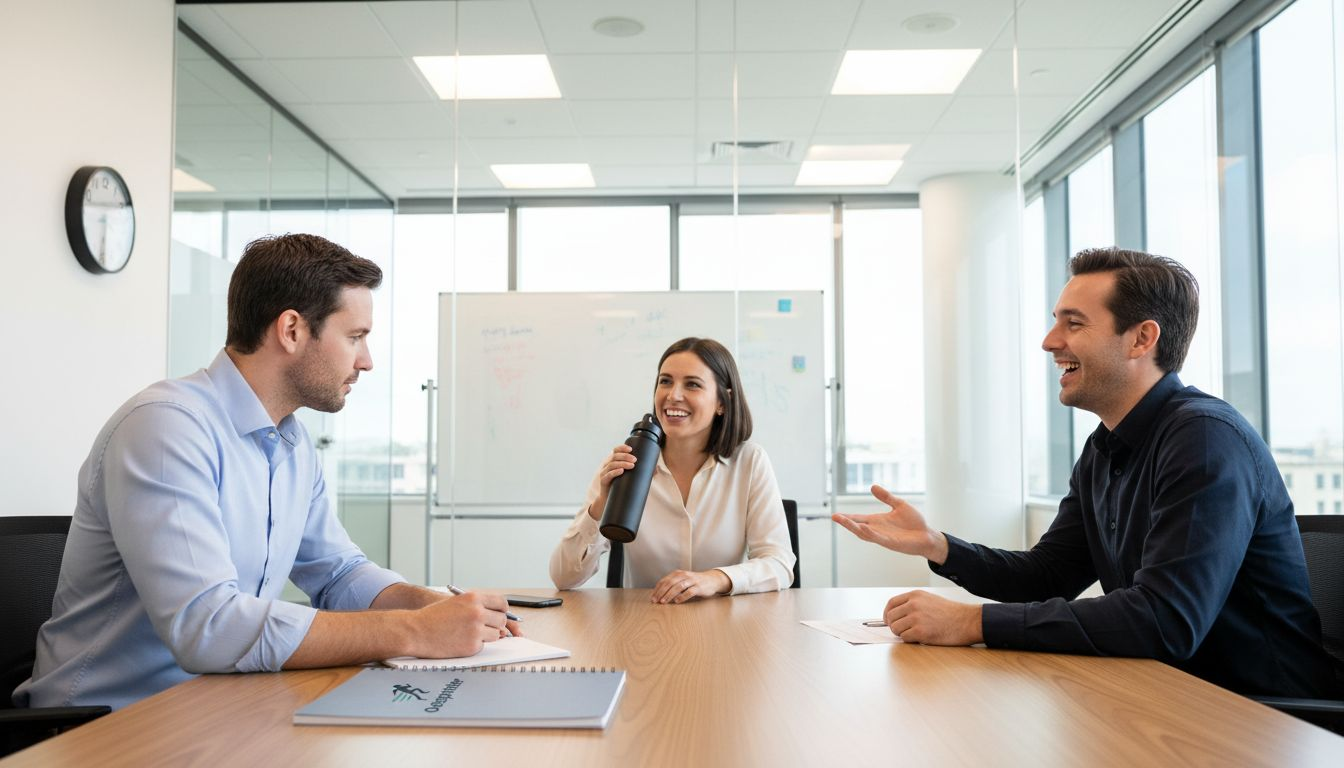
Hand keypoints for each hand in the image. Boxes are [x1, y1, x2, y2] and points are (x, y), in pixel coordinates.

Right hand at [405, 591, 515, 658]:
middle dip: (495, 624)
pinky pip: (483, 646)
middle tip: (484, 627)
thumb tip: (497, 616)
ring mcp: (476, 630)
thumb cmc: (432, 616)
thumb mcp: (456, 602)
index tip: (498, 614)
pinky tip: (460, 641)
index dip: (501, 610)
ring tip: (468, 634)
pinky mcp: (472, 646)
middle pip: (502, 620)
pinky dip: (475, 645)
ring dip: (486, 635)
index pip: (501, 603)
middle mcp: (478, 612)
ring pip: (496, 634)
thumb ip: (476, 606)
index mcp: (474, 598)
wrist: (415, 631)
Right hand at [588, 444, 636, 520]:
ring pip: (611, 465)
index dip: (622, 448)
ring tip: (632, 465)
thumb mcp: (630, 477)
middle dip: (625, 456)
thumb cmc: (621, 486)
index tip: (631, 449)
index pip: (615, 450)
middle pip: (614, 456)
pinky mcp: (603, 481)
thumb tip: (656, 470)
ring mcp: (603, 473)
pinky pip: (607, 475)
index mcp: (612, 461)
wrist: (611, 501)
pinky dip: (614, 472)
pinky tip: (621, 471)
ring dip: (622, 463)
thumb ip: (641, 473)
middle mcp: (606, 465)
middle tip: (635, 460)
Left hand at [650, 569, 729, 603]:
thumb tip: (659, 594)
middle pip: (670, 583)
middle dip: (661, 592)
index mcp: (678, 573)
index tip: (652, 597)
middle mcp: (684, 575)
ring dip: (669, 594)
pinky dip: (682, 596)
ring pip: (678, 587)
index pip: (664, 581)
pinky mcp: (699, 587)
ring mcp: (692, 580)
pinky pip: (689, 591)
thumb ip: (672, 585)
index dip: (657, 589)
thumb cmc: (694, 582)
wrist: (712, 580)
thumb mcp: (682, 580)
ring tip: (663, 601)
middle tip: (655, 601)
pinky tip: (677, 601)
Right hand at [831, 484, 948, 563]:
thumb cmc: (914, 522)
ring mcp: (883, 537)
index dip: (848, 517)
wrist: (928, 535)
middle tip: (834, 517)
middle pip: (857, 526)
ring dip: (853, 527)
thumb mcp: (899, 505)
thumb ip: (886, 497)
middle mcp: (877, 529)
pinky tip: (863, 527)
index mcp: (877, 521)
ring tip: (842, 520)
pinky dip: (870, 533)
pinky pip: (878, 538)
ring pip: (864, 533)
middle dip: (846, 522)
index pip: (859, 518)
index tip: (835, 515)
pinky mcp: (891, 542)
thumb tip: (872, 486)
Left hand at [883, 590, 982, 645]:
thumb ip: (913, 604)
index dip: (887, 614)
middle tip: (902, 631)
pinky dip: (910, 640)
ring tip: (914, 634)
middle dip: (894, 626)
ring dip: (902, 634)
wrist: (967, 621)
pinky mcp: (920, 631)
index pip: (891, 603)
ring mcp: (916, 618)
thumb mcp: (930, 600)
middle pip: (891, 617)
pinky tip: (921, 638)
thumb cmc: (952, 613)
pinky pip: (905, 638)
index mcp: (915, 595)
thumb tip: (898, 615)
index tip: (888, 620)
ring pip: (895, 628)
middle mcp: (913, 605)